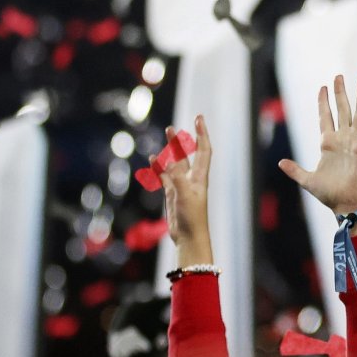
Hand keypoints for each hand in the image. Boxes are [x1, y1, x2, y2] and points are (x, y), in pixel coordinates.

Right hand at [159, 115, 213, 267]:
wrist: (189, 238)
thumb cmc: (192, 218)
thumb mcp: (185, 196)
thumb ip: (177, 177)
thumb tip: (169, 160)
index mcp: (200, 176)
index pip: (203, 149)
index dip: (201, 133)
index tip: (198, 118)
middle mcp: (192, 178)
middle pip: (187, 153)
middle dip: (181, 139)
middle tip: (173, 127)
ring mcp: (181, 185)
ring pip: (174, 163)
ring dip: (170, 150)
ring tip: (166, 135)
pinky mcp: (172, 194)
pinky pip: (164, 176)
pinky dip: (159, 167)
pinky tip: (153, 159)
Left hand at [279, 75, 356, 219]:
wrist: (347, 204)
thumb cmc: (330, 194)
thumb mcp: (308, 180)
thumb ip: (295, 170)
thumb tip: (280, 162)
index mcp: (328, 143)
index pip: (325, 117)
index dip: (324, 102)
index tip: (323, 87)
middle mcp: (342, 139)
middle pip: (342, 109)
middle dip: (340, 92)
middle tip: (339, 76)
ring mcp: (353, 142)